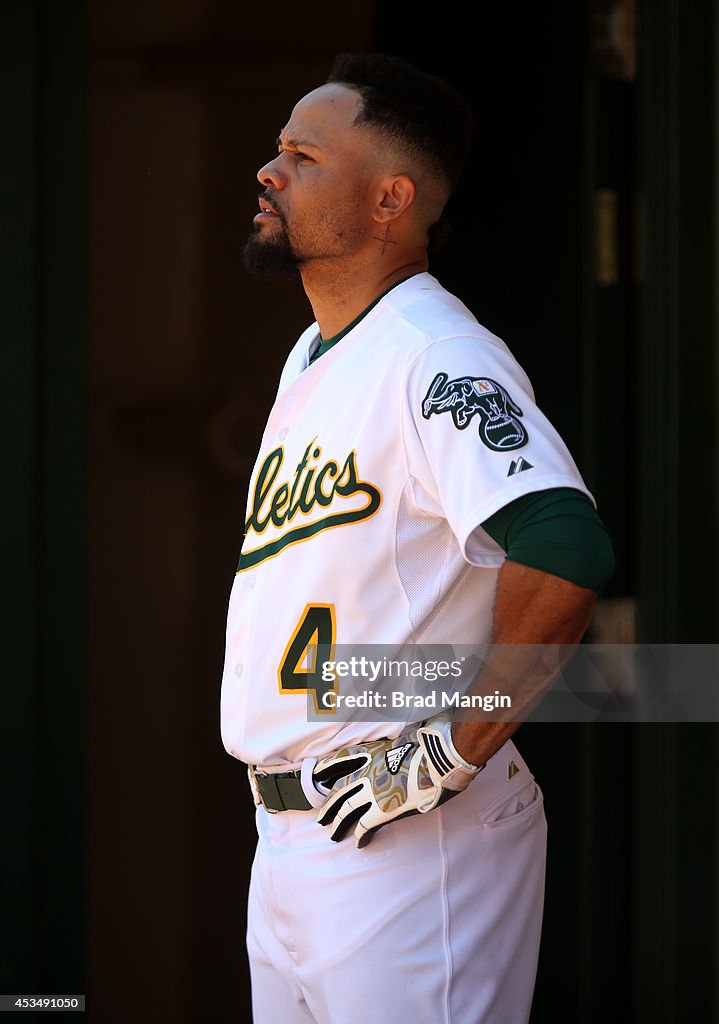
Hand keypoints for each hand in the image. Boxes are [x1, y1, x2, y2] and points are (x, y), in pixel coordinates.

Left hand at [313, 713, 483, 847]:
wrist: (439, 759)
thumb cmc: (428, 745)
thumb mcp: (407, 737)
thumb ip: (399, 743)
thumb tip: (404, 739)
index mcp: (371, 752)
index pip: (341, 758)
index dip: (327, 767)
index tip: (317, 774)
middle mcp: (366, 771)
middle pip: (339, 789)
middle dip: (328, 804)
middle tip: (320, 816)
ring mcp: (372, 791)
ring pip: (345, 810)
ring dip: (337, 824)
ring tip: (331, 835)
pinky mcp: (382, 810)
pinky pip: (365, 826)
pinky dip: (361, 835)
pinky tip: (359, 843)